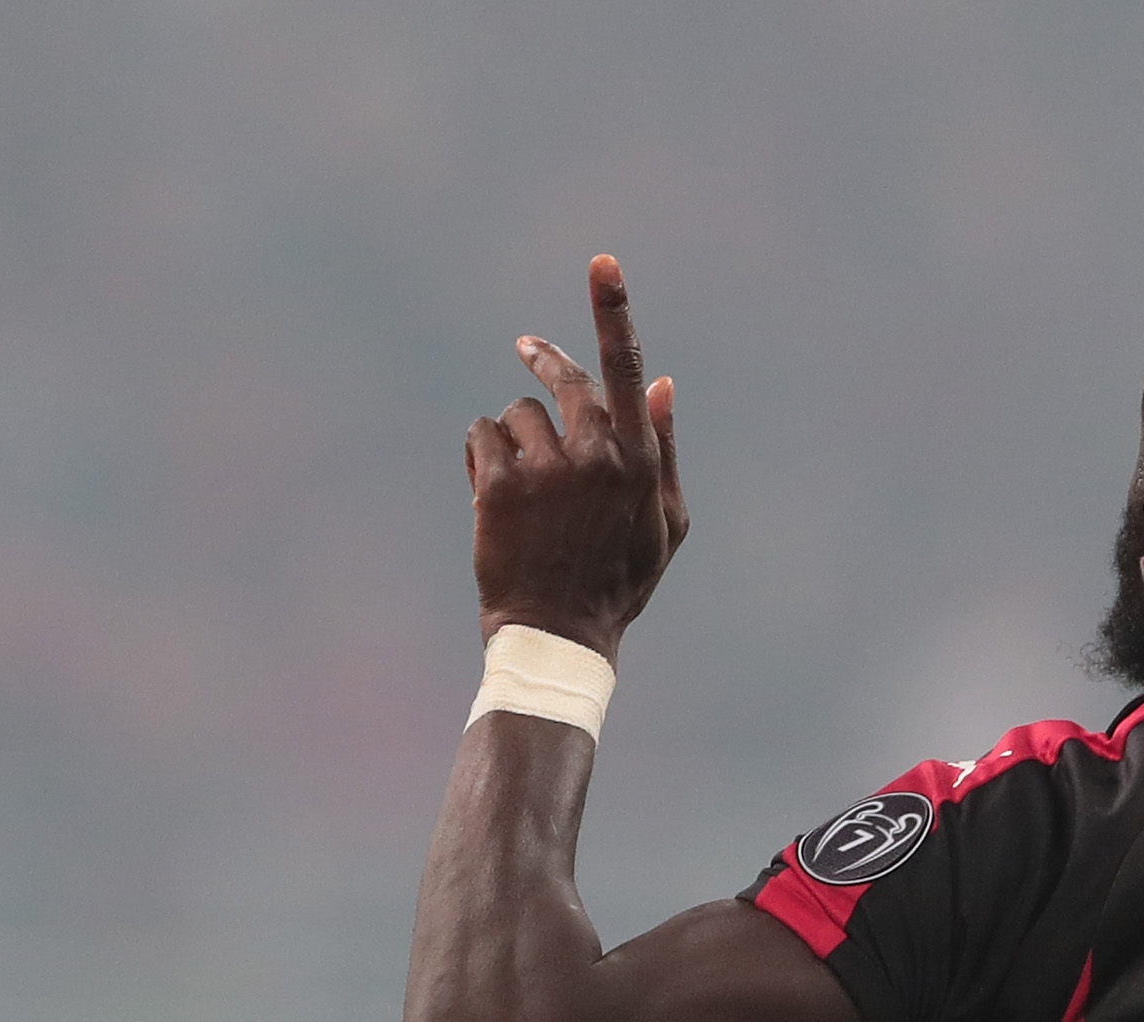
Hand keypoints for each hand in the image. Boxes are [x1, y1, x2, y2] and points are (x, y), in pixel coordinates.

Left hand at [465, 255, 689, 661]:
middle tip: (526, 348)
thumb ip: (663, 448)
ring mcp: (545, 471)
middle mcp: (596, 456)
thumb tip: (663, 381)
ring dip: (514, 439)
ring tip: (520, 489)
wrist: (557, 637)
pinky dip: (479, 459)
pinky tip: (490, 499)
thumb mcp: (664, 523)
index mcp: (638, 460)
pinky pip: (479, 437)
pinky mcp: (498, 487)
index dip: (613, 311)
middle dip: (544, 364)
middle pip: (565, 380)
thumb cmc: (617, 581)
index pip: (626, 370)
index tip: (601, 263)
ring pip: (518, 413)